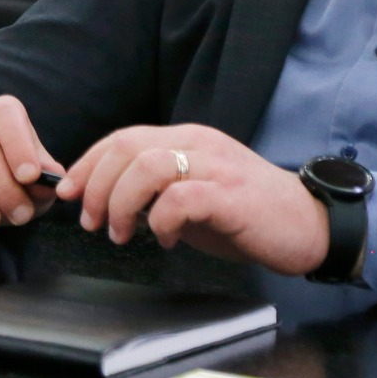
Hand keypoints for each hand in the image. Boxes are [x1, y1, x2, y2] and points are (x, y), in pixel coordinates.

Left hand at [60, 123, 328, 276]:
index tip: (68, 192)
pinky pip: (181, 198)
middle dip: (96, 184)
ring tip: (121, 233)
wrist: (309, 224)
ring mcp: (216, 167)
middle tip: (89, 220)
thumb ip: (156, 188)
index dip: (89, 164)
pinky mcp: (232, 196)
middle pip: (127, 147)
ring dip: (122, 202)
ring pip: (148, 166)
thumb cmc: (247, 213)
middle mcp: (199, 145)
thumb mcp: (193, 193)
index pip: (123, 138)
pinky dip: (161, 220)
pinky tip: (166, 239)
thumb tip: (104, 200)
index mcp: (187, 139)